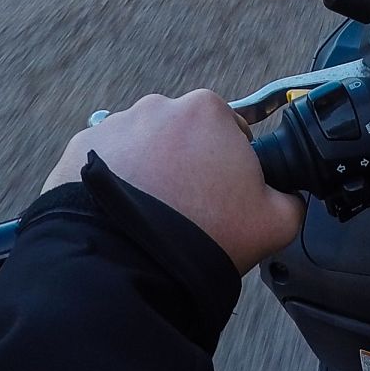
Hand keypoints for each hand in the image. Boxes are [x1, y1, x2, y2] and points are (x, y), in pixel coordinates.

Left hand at [43, 90, 303, 273]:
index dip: (230, 166)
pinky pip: (102, 165)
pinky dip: (112, 185)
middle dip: (186, 166)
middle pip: (182, 136)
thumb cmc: (202, 235)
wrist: (127, 263)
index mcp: (207, 111)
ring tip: (149, 218)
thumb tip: (288, 196)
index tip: (224, 197)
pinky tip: (120, 218)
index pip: (230, 131)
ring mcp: (113, 126)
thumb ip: (291, 200)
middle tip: (187, 211)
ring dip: (147, 174)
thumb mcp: (275, 222)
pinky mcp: (78, 151)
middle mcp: (157, 107)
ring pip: (141, 149)